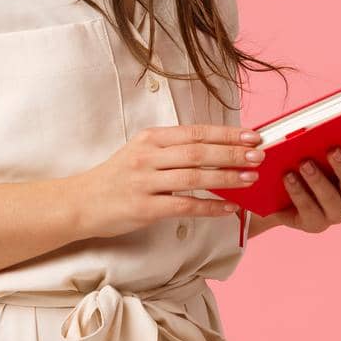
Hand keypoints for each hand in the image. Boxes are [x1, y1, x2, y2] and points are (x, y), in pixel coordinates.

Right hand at [70, 123, 264, 238]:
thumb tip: (214, 148)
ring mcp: (145, 182)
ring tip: (251, 178)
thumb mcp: (141, 153)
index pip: (195, 132)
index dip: (226, 133)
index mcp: (150, 139)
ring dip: (227, 177)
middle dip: (233, 153)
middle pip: (199, 152)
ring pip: (194, 177)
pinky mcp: (144, 208)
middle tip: (259, 155)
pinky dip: (210, 207)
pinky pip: (184, 206)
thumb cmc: (116, 178)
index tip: (252, 135)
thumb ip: (172, 149)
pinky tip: (229, 208)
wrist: (82, 202)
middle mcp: (148, 156)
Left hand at [258, 143, 340, 235]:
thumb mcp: (315, 146)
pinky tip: (289, 178)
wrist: (277, 192)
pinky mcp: (314, 223)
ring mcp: (335, 212)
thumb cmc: (302, 160)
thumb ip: (326, 136)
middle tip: (333, 151)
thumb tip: (324, 122)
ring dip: (319, 181)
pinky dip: (299, 192)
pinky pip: (310, 211)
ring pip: (333, 200)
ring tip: (304, 164)